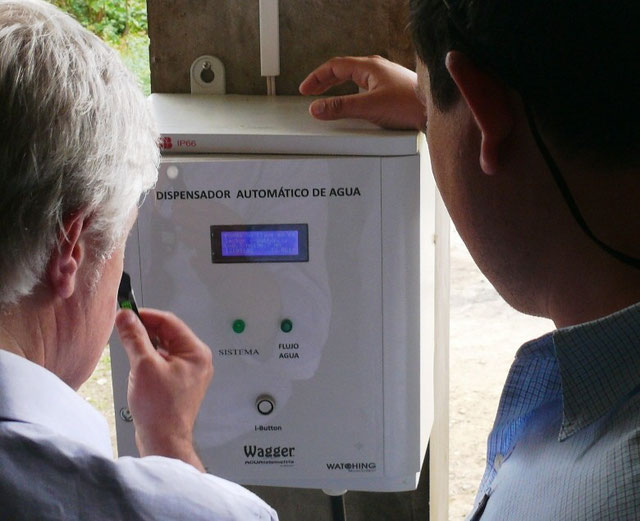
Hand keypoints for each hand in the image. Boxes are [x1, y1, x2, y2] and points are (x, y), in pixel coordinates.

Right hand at [115, 308, 212, 471]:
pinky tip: (137, 366)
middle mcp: (197, 360)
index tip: (126, 314)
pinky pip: (164, 362)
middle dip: (144, 331)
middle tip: (123, 330)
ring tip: (129, 350)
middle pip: (168, 334)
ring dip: (145, 346)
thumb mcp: (144, 366)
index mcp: (196, 352)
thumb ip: (135, 337)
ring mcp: (189, 372)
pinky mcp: (180, 382)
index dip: (146, 315)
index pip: (170, 322)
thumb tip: (126, 316)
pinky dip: (149, 359)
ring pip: (164, 348)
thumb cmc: (160, 409)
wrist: (163, 441)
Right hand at [299, 55, 426, 130]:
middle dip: (324, 81)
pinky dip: (350, 92)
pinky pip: (364, 87)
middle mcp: (376, 69)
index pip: (334, 66)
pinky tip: (352, 102)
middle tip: (311, 92)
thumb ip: (341, 108)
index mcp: (369, 67)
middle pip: (343, 70)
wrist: (435, 111)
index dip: (317, 77)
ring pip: (354, 78)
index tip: (305, 89)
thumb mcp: (369, 107)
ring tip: (326, 96)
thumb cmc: (409, 105)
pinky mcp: (391, 90)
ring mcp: (384, 79)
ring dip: (337, 86)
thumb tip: (317, 108)